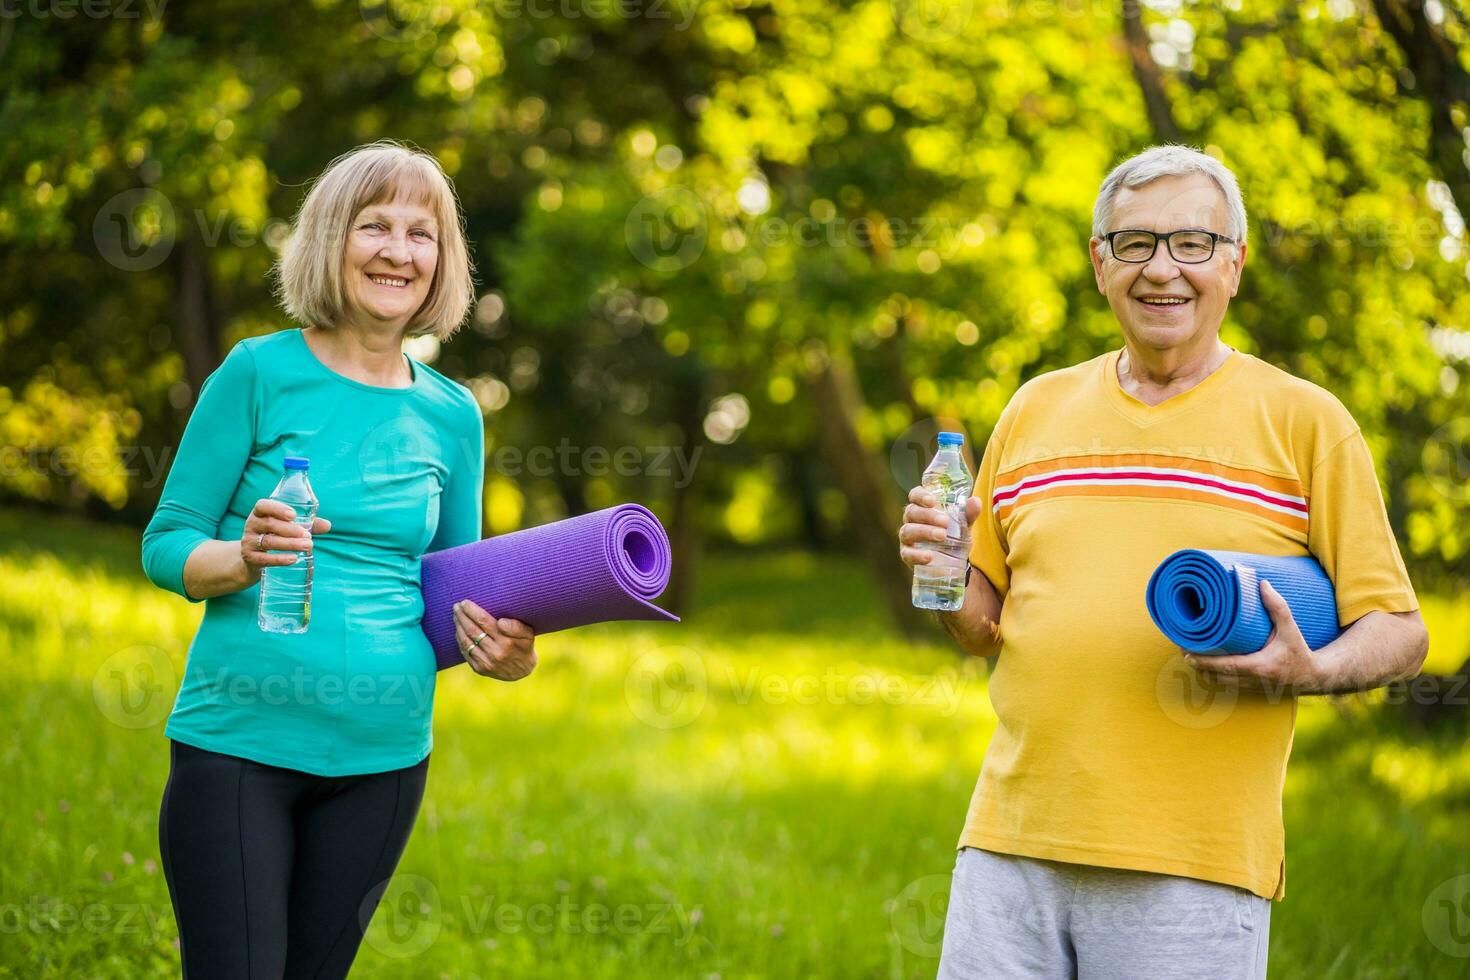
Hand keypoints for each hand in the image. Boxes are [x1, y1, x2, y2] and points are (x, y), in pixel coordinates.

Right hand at [240, 498, 331, 582]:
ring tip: (307, 546)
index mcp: (260, 513)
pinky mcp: (250, 558)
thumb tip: (327, 525)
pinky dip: (279, 559)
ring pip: (268, 542)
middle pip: (269, 524)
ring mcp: (249, 542)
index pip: (262, 506)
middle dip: (290, 530)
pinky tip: (293, 559)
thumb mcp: (288, 528)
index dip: (277, 509)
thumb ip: (308, 525)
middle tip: (308, 536)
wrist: (253, 559)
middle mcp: (251, 525)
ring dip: (289, 544)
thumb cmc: (275, 536)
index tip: (293, 515)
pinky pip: (264, 559)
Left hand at [454, 599, 536, 680]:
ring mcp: (486, 662)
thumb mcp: (528, 634)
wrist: (522, 671)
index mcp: (506, 641)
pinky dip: (460, 640)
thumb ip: (516, 626)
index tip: (465, 602)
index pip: (484, 621)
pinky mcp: (479, 668)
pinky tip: (459, 630)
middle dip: (462, 616)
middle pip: (472, 630)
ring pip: (466, 641)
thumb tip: (501, 622)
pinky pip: (465, 652)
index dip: (472, 611)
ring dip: (458, 626)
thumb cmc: (524, 646)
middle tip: (457, 606)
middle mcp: (495, 652)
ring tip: (456, 616)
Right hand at [899, 486, 981, 568]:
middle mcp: (911, 520)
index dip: (920, 495)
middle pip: (912, 512)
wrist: (953, 560)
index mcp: (922, 507)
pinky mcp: (907, 555)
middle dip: (928, 515)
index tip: (932, 500)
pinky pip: (907, 554)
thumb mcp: (963, 523)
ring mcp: (907, 538)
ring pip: (907, 531)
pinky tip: (929, 556)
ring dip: (924, 532)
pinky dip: (917, 555)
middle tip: (945, 521)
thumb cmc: (954, 534)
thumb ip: (969, 513)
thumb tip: (976, 501)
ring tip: (942, 536)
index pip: (915, 495)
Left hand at [1184, 579, 1321, 692]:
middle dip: (1198, 665)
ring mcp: (1251, 688)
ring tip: (1190, 655)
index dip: (1204, 662)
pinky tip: (1206, 666)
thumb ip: (1277, 607)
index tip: (1187, 654)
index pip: (1225, 666)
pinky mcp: (1252, 690)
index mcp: (1260, 666)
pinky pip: (1226, 686)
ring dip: (1204, 672)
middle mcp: (1253, 680)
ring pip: (1219, 683)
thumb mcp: (1291, 628)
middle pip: (1216, 677)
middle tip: (1183, 649)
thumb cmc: (1300, 650)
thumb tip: (1262, 584)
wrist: (1313, 676)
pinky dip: (1214, 677)